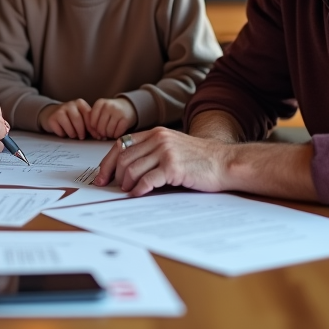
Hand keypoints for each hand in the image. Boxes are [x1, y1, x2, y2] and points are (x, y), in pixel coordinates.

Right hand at [39, 99, 91, 138]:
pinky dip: (63, 134)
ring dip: (72, 134)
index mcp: (80, 103)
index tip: (96, 137)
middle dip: (81, 132)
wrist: (52, 114)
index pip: (89, 116)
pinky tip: (63, 133)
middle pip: (78, 120)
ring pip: (69, 126)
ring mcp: (60, 110)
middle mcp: (70, 104)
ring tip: (73, 135)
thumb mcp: (82, 118)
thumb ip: (90, 124)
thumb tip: (101, 136)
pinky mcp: (52, 117)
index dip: (93, 128)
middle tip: (82, 137)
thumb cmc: (71, 119)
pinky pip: (60, 130)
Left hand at [86, 98, 136, 139]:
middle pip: (100, 128)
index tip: (98, 128)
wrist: (127, 107)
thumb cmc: (110, 112)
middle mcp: (109, 105)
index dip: (94, 129)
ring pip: (108, 131)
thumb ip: (94, 120)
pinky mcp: (126, 119)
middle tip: (105, 133)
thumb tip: (96, 136)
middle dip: (102, 133)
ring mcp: (118, 111)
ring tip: (110, 132)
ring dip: (109, 135)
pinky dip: (116, 135)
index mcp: (100, 103)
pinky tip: (116, 132)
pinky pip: (117, 133)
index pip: (92, 122)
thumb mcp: (100, 111)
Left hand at [92, 126, 233, 195]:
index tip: (102, 175)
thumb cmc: (201, 159)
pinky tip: (137, 194)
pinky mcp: (173, 167)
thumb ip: (153, 151)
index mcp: (156, 133)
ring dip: (126, 183)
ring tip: (127, 191)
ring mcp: (165, 152)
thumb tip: (129, 170)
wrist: (225, 162)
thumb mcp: (174, 147)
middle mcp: (159, 139)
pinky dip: (138, 189)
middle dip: (114, 174)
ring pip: (132, 169)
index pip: (122, 143)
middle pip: (124, 157)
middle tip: (111, 186)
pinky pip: (147, 180)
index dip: (108, 161)